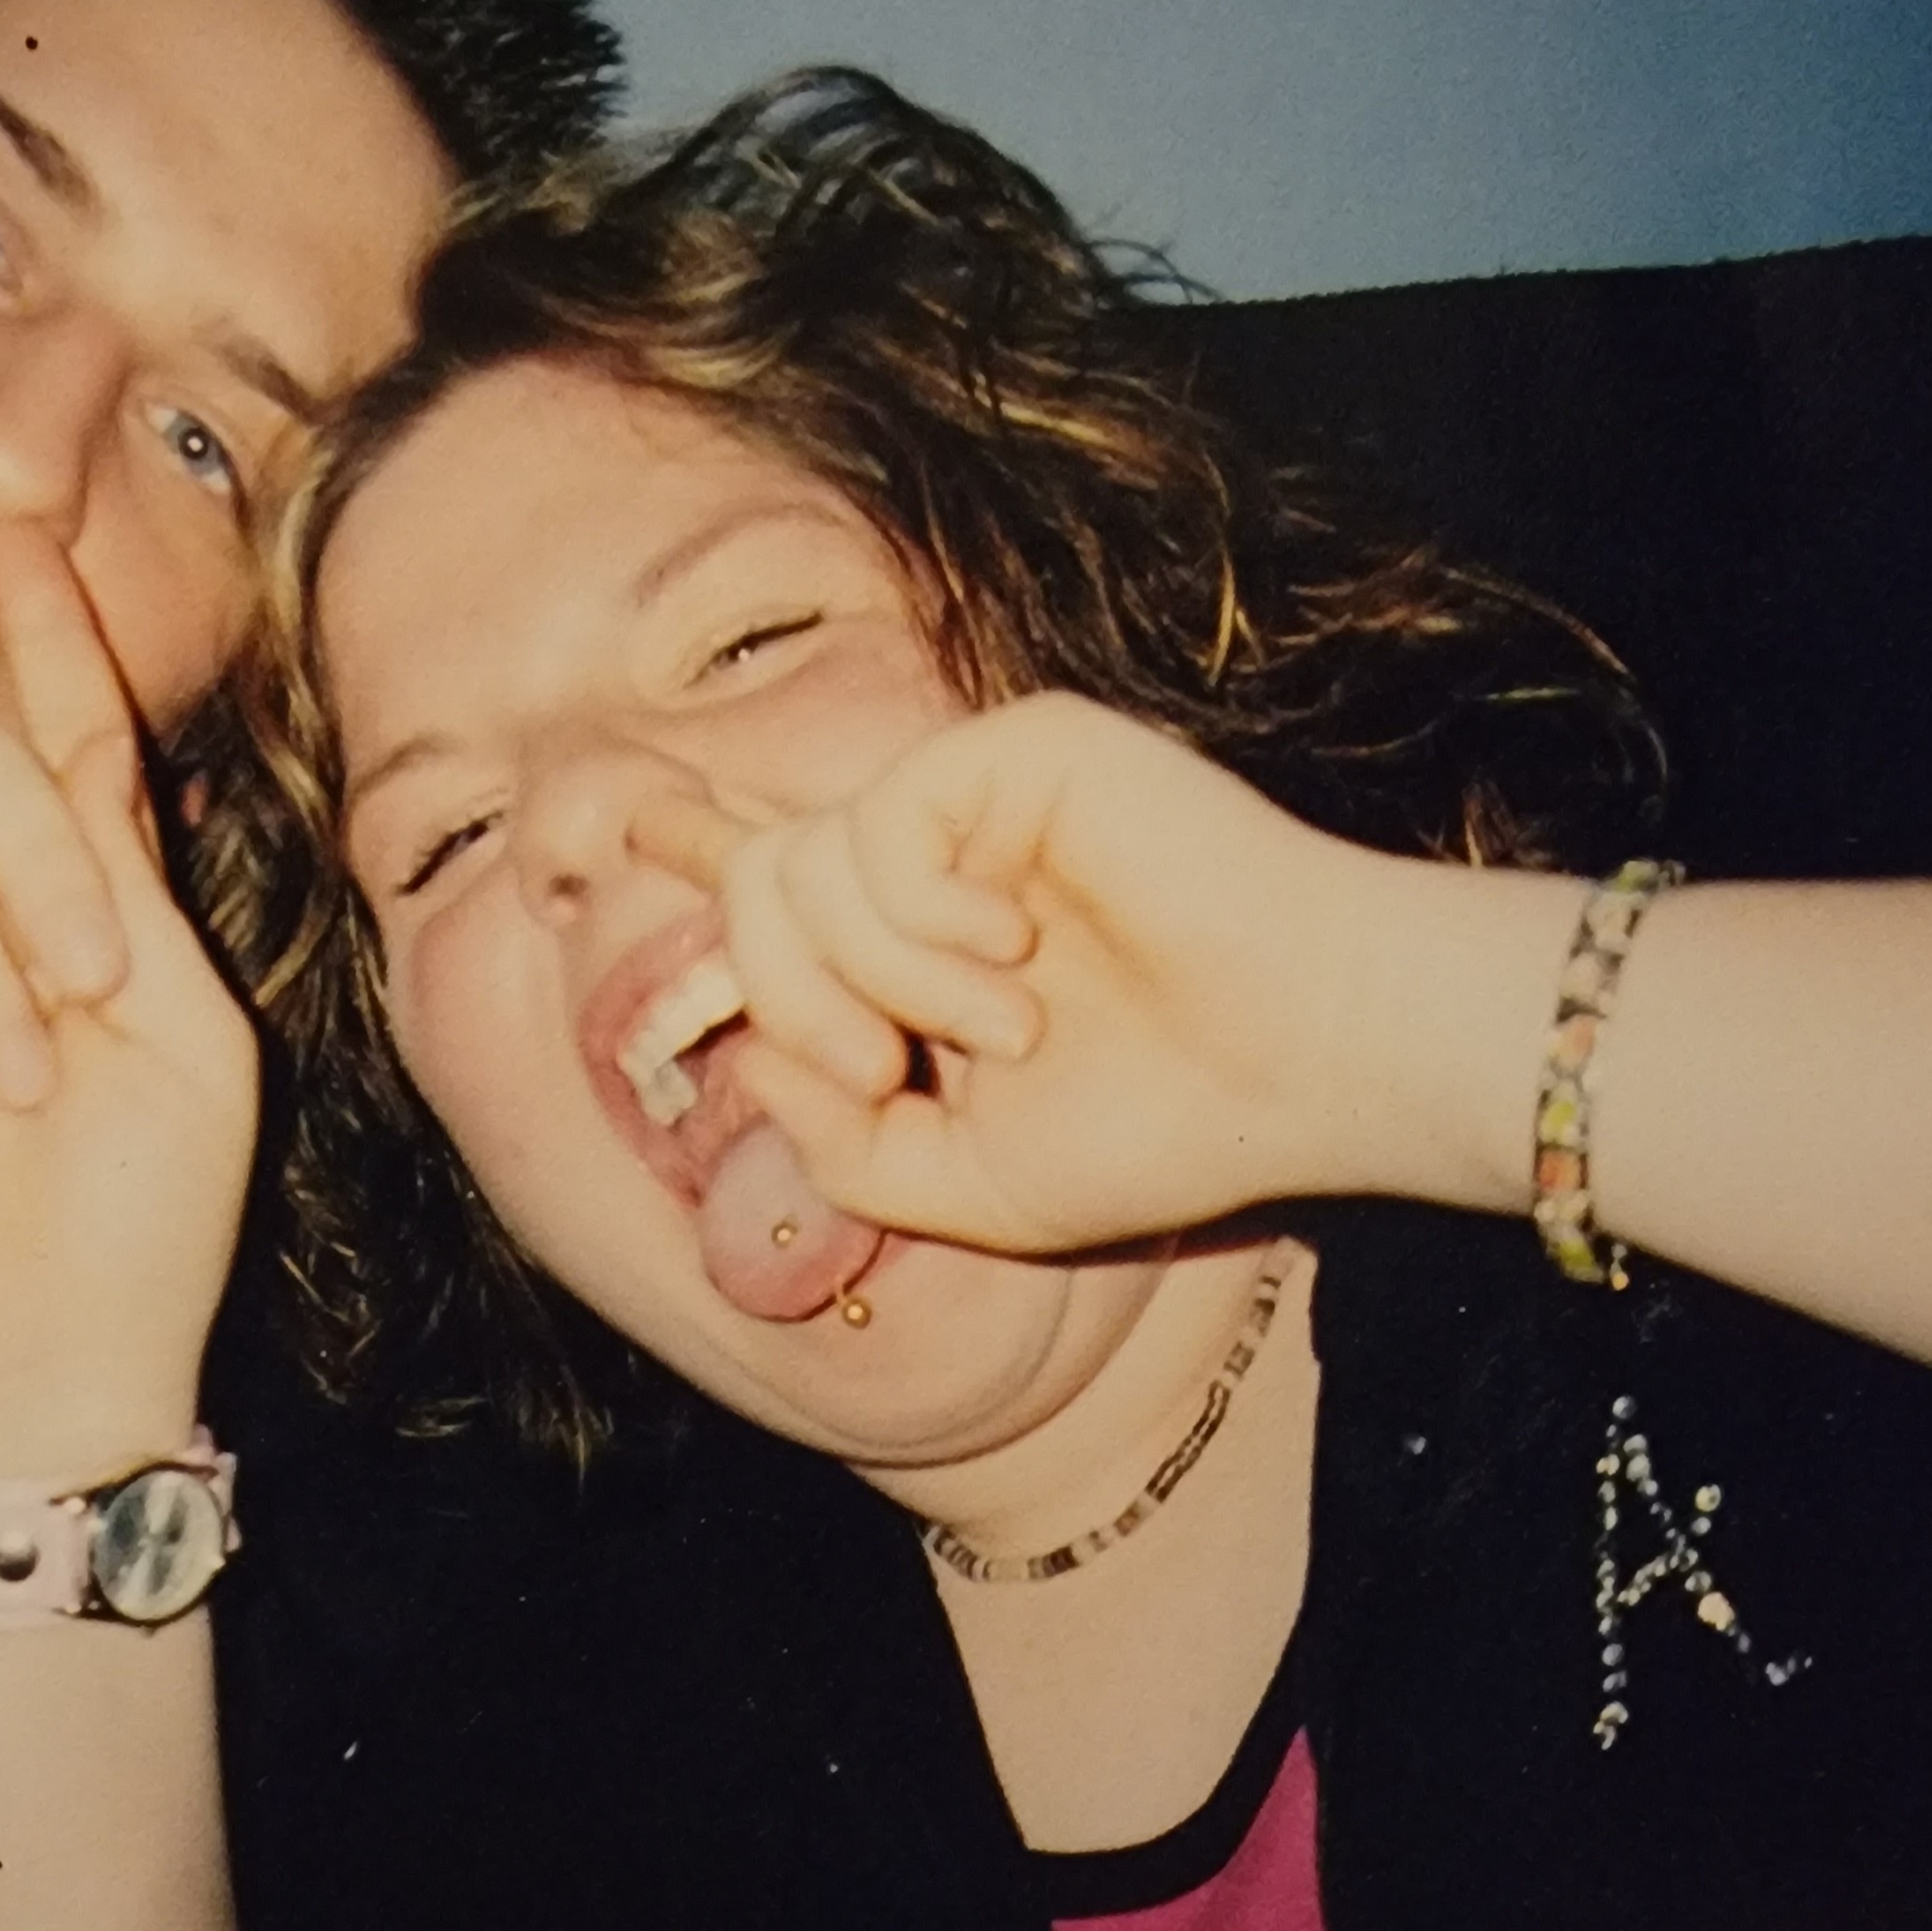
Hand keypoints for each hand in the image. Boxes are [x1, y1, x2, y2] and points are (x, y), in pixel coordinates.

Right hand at [0, 559, 257, 1482]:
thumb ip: (127, 882)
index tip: (21, 524)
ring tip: (19, 1080)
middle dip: (47, 864)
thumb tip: (71, 749)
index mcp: (82, 892)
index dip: (38, 629)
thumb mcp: (185, 1028)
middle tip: (95, 989)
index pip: (54, 731)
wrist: (51, 1357)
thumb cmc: (144, 1210)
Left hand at [640, 691, 1553, 1255]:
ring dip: (882, 983)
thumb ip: (842, 1140)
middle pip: (754, 885)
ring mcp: (973, 797)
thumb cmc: (1163, 1125)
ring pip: (800, 868)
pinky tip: (1014, 954)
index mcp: (923, 941)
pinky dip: (920, 923)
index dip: (699, 846)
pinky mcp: (1015, 749)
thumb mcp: (964, 1181)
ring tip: (1006, 1027)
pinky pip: (875, 828)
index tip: (625, 825)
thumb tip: (745, 1062)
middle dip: (791, 1001)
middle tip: (887, 1069)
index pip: (779, 876)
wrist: (1306, 1064)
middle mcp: (937, 857)